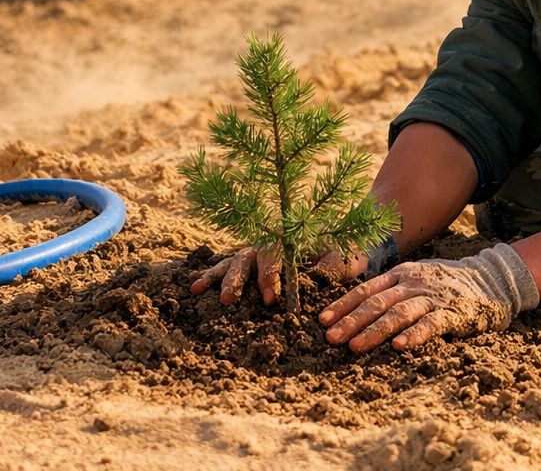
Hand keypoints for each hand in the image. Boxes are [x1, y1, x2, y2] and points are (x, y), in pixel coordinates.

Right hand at [189, 245, 366, 305]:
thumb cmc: (346, 255)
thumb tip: (317, 276)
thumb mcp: (345, 259)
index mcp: (290, 241)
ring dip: (216, 276)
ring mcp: (258, 255)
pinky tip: (192, 282)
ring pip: (233, 262)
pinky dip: (209, 273)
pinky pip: (227, 267)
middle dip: (237, 279)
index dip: (270, 276)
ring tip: (197, 289)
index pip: (275, 256)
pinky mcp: (252, 267)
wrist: (348, 246)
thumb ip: (332, 266)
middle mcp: (270, 246)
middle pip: (248, 258)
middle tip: (228, 299)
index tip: (270, 299)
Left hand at [319, 242, 539, 351]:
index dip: (343, 305)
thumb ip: (391, 288)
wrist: (490, 279)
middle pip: (377, 303)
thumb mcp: (416, 276)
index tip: (323, 321)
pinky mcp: (453, 312)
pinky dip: (414, 335)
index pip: (366, 289)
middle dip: (351, 321)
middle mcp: (413, 283)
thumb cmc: (446, 283)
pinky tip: (400, 347)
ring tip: (355, 347)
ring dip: (375, 331)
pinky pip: (431, 324)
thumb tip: (358, 305)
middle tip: (331, 338)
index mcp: (401, 274)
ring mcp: (433, 297)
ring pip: (398, 313)